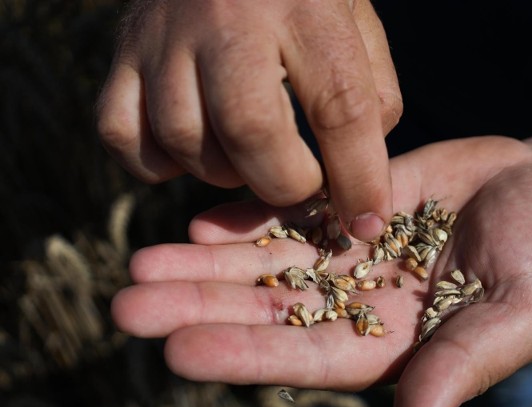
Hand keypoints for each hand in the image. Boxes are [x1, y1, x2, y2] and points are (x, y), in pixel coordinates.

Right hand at [96, 0, 401, 241]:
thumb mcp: (355, 22)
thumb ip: (371, 94)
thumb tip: (355, 176)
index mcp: (303, 5)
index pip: (340, 106)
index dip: (358, 178)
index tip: (366, 220)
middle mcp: (227, 18)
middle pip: (249, 129)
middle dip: (282, 182)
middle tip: (298, 181)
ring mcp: (164, 36)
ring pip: (183, 139)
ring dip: (224, 171)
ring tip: (249, 154)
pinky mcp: (121, 55)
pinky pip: (122, 135)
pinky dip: (159, 164)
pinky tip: (195, 146)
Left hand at [111, 136, 531, 406]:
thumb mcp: (519, 314)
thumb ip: (462, 364)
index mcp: (392, 343)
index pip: (304, 355)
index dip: (244, 352)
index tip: (179, 350)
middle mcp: (356, 303)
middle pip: (266, 310)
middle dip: (198, 308)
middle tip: (127, 306)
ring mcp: (348, 253)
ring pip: (265, 262)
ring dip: (205, 264)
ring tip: (142, 262)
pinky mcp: (349, 206)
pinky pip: (291, 214)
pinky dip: (247, 217)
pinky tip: (200, 221)